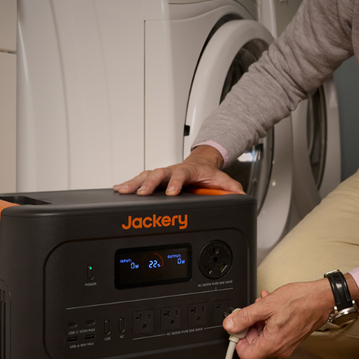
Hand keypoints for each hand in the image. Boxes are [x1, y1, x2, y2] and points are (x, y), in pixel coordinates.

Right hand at [113, 144, 242, 195]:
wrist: (201, 163)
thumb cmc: (207, 173)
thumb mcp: (222, 180)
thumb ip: (231, 188)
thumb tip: (240, 196)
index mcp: (188, 171)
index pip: (181, 175)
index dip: (175, 183)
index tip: (171, 192)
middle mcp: (173, 171)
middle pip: (158, 174)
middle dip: (149, 183)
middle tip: (141, 193)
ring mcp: (163, 174)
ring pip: (146, 176)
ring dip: (134, 183)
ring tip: (123, 190)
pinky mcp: (155, 179)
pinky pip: (140, 179)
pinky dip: (129, 183)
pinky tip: (118, 189)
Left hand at [223, 280, 333, 358]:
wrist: (322, 298)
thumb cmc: (300, 301)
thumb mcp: (266, 305)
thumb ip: (245, 317)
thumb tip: (230, 324)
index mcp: (272, 343)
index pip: (246, 356)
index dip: (238, 341)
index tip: (238, 327)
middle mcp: (280, 348)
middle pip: (254, 345)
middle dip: (250, 327)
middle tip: (252, 312)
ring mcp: (287, 344)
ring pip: (264, 338)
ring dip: (260, 321)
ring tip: (264, 305)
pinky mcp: (292, 337)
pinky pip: (274, 334)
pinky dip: (269, 321)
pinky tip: (272, 307)